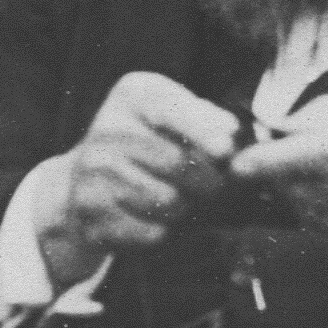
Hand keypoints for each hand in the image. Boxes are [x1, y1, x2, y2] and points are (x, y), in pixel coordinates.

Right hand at [33, 72, 243, 285]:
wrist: (83, 183)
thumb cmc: (151, 146)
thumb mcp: (178, 119)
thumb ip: (215, 125)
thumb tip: (243, 148)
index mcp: (135, 94)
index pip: (172, 111)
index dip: (204, 131)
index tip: (226, 151)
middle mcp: (109, 127)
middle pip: (177, 163)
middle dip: (213, 183)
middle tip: (226, 192)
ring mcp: (94, 170)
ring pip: (168, 202)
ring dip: (192, 211)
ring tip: (193, 206)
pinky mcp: (89, 210)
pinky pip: (149, 231)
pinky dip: (168, 233)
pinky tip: (163, 222)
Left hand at [232, 85, 327, 279]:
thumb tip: (278, 121)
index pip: (318, 151)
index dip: (272, 160)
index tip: (240, 163)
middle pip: (300, 181)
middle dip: (276, 171)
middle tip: (273, 156)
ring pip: (304, 206)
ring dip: (294, 189)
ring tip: (317, 171)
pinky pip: (317, 226)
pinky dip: (312, 208)